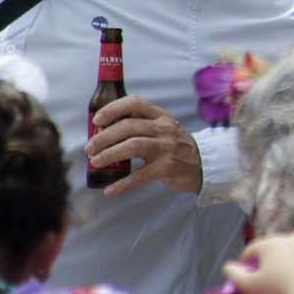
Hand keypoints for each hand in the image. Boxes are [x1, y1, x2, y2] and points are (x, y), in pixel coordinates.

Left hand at [85, 95, 203, 195]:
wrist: (203, 164)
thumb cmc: (175, 146)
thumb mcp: (163, 129)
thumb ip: (141, 127)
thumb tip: (103, 133)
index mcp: (161, 116)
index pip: (135, 103)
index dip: (113, 109)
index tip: (96, 120)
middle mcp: (165, 128)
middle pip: (129, 126)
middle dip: (104, 137)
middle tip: (89, 148)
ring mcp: (167, 147)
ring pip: (133, 146)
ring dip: (110, 154)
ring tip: (95, 162)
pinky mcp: (168, 167)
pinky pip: (141, 175)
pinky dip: (123, 183)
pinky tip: (110, 189)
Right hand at [224, 232, 293, 293]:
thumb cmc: (278, 293)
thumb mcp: (249, 288)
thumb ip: (234, 275)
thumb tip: (228, 266)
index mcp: (270, 245)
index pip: (253, 248)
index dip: (247, 260)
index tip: (247, 270)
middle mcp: (292, 237)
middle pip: (277, 245)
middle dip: (272, 256)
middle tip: (272, 273)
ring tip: (293, 267)